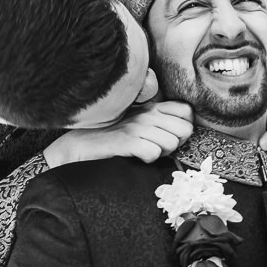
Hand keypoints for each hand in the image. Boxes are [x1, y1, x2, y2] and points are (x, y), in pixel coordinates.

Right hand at [44, 102, 193, 167]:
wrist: (80, 144)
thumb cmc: (111, 135)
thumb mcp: (137, 121)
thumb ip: (159, 121)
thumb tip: (182, 133)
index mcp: (152, 106)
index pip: (186, 111)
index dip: (184, 127)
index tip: (171, 136)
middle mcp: (147, 113)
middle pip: (185, 130)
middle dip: (176, 143)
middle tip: (158, 147)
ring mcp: (137, 126)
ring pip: (171, 143)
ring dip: (161, 153)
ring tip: (145, 152)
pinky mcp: (127, 140)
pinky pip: (153, 153)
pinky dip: (147, 160)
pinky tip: (136, 157)